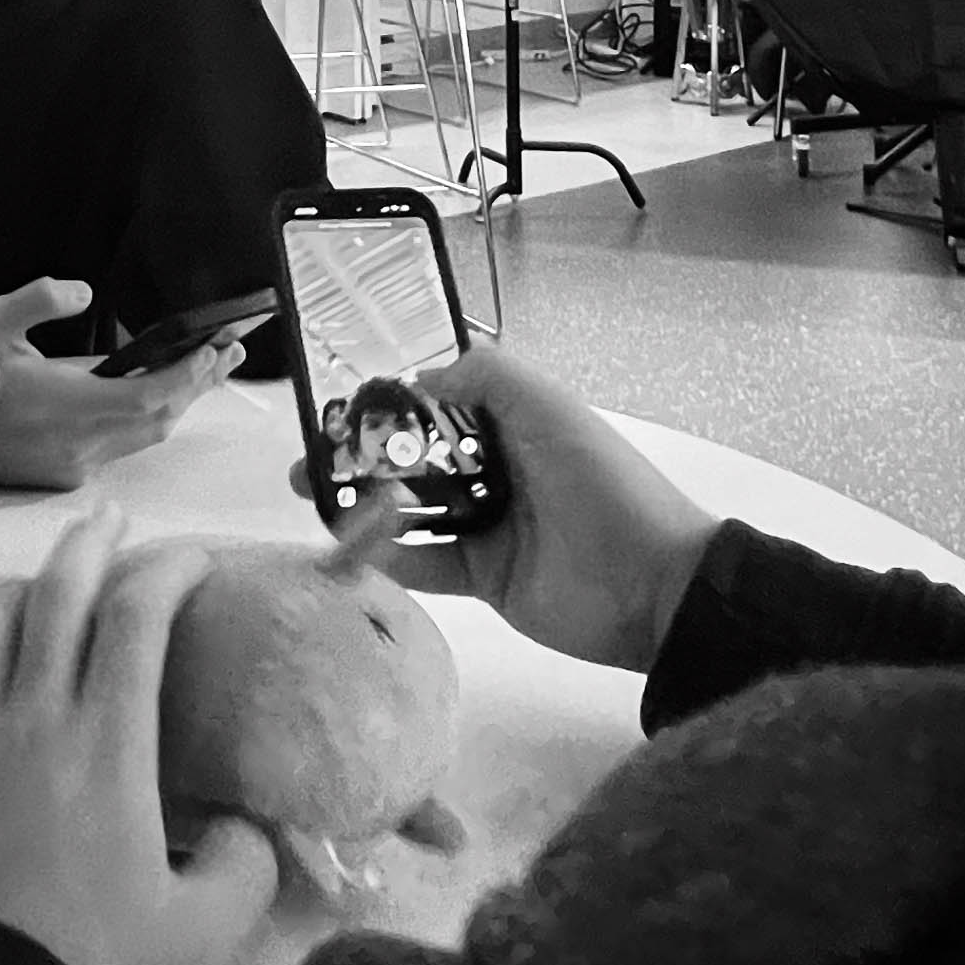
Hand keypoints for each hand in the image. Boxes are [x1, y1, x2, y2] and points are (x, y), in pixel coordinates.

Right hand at [0, 277, 231, 489]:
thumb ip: (39, 299)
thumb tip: (83, 291)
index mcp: (69, 405)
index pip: (150, 394)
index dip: (189, 373)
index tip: (215, 346)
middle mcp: (82, 443)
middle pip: (160, 418)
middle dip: (198, 384)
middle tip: (230, 350)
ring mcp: (77, 465)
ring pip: (146, 436)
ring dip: (178, 402)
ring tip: (208, 368)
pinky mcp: (68, 477)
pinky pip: (123, 447)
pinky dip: (147, 419)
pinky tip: (155, 395)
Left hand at [0, 510, 279, 964]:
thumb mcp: (208, 935)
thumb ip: (245, 864)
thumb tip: (246, 823)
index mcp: (109, 745)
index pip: (136, 618)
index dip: (167, 570)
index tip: (192, 559)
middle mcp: (31, 719)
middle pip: (56, 596)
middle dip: (89, 545)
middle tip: (111, 519)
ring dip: (17, 587)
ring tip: (40, 580)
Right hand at [313, 349, 720, 674]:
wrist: (656, 588)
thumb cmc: (606, 486)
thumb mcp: (552, 408)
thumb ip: (488, 376)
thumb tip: (418, 378)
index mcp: (515, 423)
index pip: (441, 404)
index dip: (392, 402)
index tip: (340, 404)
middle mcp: (497, 469)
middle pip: (416, 458)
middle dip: (362, 455)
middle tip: (308, 458)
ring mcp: (489, 526)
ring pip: (411, 510)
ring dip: (363, 503)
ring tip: (314, 496)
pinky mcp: (483, 578)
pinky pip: (423, 563)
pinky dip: (385, 556)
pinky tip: (349, 545)